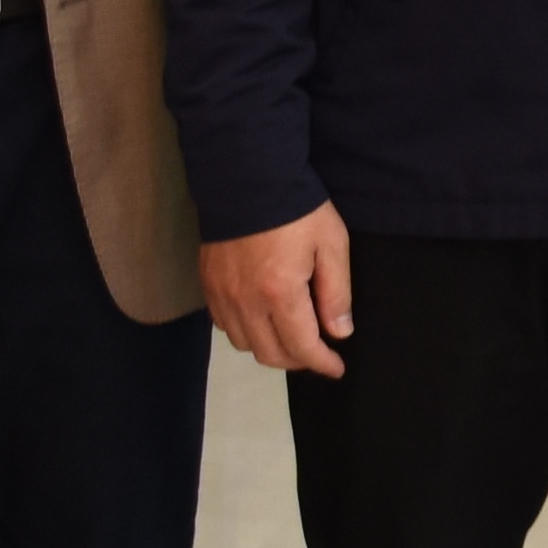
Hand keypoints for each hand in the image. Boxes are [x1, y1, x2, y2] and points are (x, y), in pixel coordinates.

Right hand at [201, 203, 353, 374]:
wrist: (247, 179)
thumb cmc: (297, 209)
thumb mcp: (331, 245)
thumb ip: (336, 293)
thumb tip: (339, 333)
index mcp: (280, 294)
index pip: (302, 347)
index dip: (322, 364)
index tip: (336, 368)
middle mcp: (246, 303)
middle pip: (271, 354)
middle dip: (298, 361)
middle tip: (318, 354)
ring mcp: (222, 296)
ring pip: (245, 345)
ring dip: (271, 349)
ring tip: (292, 339)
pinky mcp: (208, 286)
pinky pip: (225, 326)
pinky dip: (246, 333)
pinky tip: (262, 321)